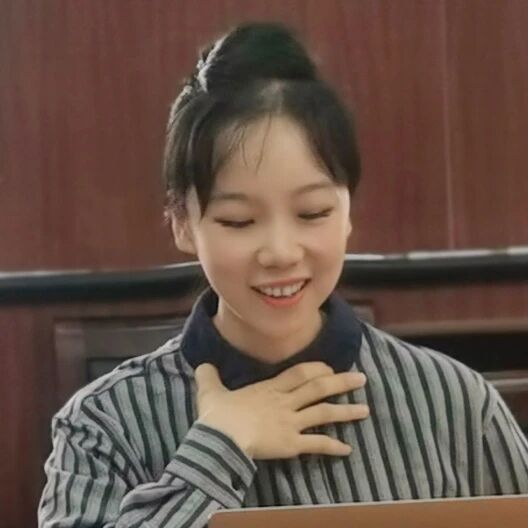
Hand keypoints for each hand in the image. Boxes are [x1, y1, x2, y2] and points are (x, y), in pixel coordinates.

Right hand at [195, 361, 368, 459]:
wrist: (220, 439)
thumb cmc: (217, 414)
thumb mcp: (210, 391)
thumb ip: (209, 376)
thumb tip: (201, 365)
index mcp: (270, 388)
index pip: (300, 373)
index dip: (318, 369)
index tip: (330, 368)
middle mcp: (285, 402)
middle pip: (319, 388)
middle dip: (342, 383)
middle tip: (361, 379)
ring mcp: (291, 422)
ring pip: (324, 413)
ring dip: (346, 411)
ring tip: (366, 410)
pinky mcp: (291, 444)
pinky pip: (316, 444)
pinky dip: (333, 447)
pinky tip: (348, 450)